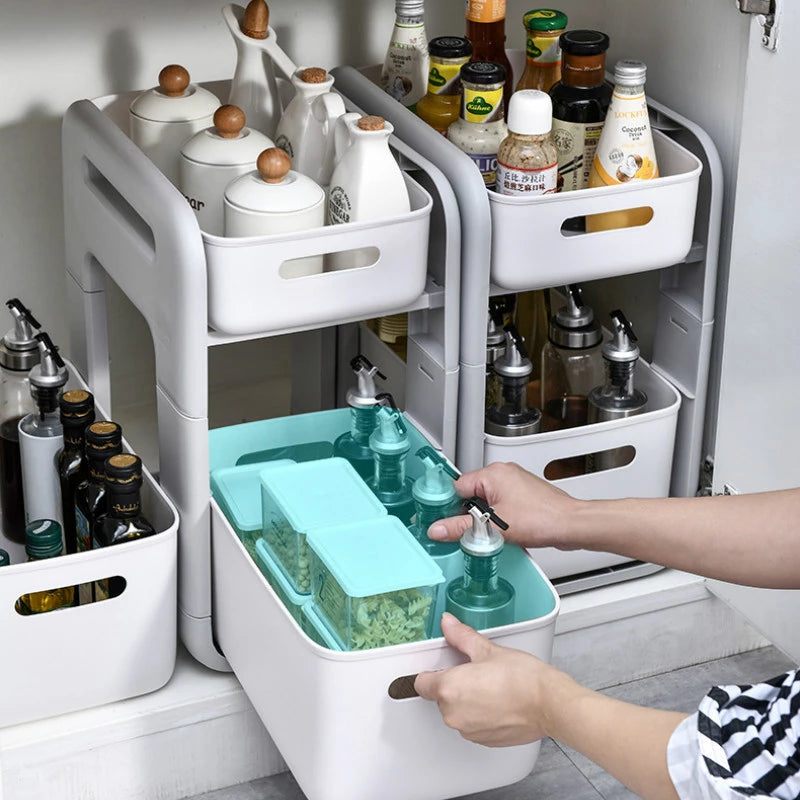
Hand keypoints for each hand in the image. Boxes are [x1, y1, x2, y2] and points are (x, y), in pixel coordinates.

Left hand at [414, 613, 568, 746]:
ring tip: (490, 687)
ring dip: (467, 701)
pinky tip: (497, 702)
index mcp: (448, 689)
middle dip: (454, 685)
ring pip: (457, 712)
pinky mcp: (483, 741)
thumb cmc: (521, 678)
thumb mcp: (487, 649)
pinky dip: (480, 716)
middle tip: (475, 672)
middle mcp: (454, 714)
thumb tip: (448, 624)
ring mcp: (468, 730)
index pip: (421, 683)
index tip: (443, 667)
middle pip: (440, 697)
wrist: (548, 703)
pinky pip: (472, 725)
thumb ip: (461, 636)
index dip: (432, 672)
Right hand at [427, 462, 580, 549]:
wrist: (572, 525)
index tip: (445, 522)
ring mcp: (515, 483)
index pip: (457, 487)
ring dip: (485, 520)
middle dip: (470, 516)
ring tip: (494, 533)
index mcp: (493, 473)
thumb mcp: (494, 527)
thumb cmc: (543, 519)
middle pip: (471, 495)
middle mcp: (504, 473)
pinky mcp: (523, 495)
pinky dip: (498, 520)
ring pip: (486, 502)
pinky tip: (504, 533)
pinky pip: (501, 506)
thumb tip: (438, 529)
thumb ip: (461, 528)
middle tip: (473, 532)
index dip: (450, 507)